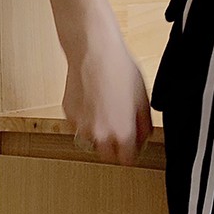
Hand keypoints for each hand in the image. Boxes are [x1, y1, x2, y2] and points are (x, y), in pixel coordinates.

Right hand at [63, 30, 153, 165]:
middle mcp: (100, 134)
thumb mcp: (143, 98)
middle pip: (107, 155)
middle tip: (120, 129)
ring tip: (106, 110)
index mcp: (122, 133)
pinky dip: (86, 119)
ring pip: (92, 140)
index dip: (131, 153)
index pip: (127, 160)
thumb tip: (144, 136)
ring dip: (99, 132)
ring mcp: (81, 126)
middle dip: (114, 146)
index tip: (132, 146)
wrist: (94, 52)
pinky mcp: (69, 115)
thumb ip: (144, 124)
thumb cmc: (118, 70)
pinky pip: (79, 125)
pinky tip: (93, 101)